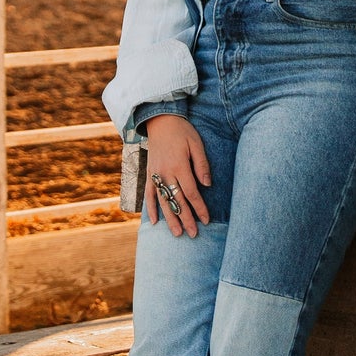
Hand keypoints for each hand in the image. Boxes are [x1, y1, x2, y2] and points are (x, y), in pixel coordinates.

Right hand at [144, 115, 211, 236]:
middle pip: (177, 201)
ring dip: (170, 219)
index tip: (207, 220)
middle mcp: (166, 173)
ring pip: (163, 201)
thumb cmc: (182, 131)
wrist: (160, 120)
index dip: (199, 208)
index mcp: (179, 166)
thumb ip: (202, 165)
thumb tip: (207, 185)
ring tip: (177, 234)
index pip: (191, 193)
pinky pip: (149, 194)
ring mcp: (155, 174)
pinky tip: (154, 221)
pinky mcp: (148, 173)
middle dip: (186, 219)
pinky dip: (150, 208)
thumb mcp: (196, 144)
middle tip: (194, 235)